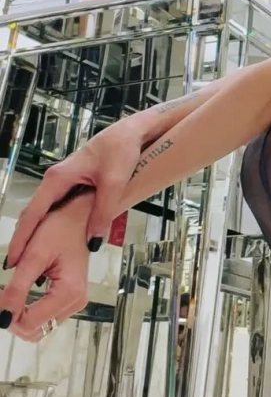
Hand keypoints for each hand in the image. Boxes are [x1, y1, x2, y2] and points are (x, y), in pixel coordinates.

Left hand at [0, 193, 91, 341]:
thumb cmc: (61, 229)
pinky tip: (21, 295)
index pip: (30, 323)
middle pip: (36, 330)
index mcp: (70, 292)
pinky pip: (45, 317)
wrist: (80, 217)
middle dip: (13, 318)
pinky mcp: (70, 299)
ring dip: (20, 316)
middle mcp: (76, 302)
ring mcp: (75, 302)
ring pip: (39, 327)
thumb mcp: (34, 256)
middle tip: (2, 296)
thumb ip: (17, 288)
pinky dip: (28, 311)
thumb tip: (3, 318)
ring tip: (10, 294)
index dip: (7, 314)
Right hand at [5, 116, 145, 267]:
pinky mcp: (72, 182)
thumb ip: (103, 213)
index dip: (22, 238)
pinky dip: (49, 223)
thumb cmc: (121, 150)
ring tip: (29, 256)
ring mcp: (62, 181)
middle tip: (14, 264)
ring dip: (35, 231)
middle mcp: (54, 180)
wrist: (131, 132)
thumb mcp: (114, 182)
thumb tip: (93, 242)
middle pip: (33, 213)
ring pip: (43, 210)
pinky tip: (52, 237)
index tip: (12, 259)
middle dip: (23, 238)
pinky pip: (55, 206)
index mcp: (58, 178)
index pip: (33, 213)